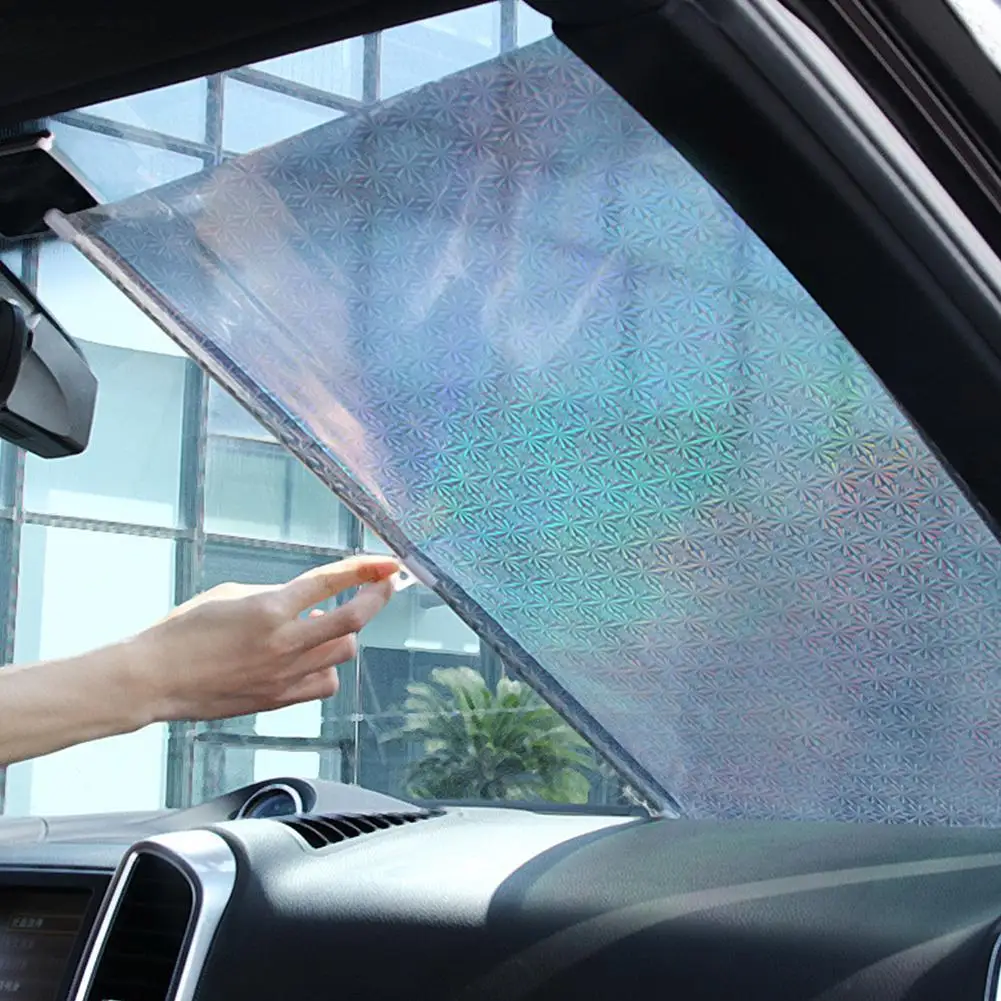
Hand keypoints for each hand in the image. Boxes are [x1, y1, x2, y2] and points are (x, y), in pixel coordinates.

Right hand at [129, 555, 399, 722]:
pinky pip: (324, 683)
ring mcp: (283, 674)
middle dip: (377, 599)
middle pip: (352, 621)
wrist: (154, 679)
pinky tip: (311, 658)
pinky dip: (328, 668)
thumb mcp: (231, 595)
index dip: (364, 570)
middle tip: (384, 587)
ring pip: (343, 653)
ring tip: (325, 625)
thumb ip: (277, 595)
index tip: (387, 564)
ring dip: (345, 634)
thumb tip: (309, 601)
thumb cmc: (184, 631)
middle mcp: (283, 642)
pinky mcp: (278, 699)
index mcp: (269, 608)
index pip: (330, 583)